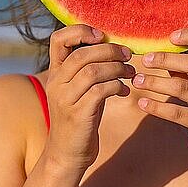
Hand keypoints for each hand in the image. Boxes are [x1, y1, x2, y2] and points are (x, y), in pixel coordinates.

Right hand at [43, 25, 134, 172]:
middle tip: (128, 55)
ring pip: (91, 72)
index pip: (58, 40)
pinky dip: (117, 86)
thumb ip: (90, 71)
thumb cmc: (80, 120)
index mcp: (56, 73)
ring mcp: (65, 100)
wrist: (67, 155)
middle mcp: (56, 84)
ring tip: (130, 73)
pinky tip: (125, 90)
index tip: (102, 36)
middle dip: (109, 51)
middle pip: (82, 55)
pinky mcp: (77, 115)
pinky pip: (100, 91)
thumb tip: (115, 49)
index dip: (80, 31)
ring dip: (117, 69)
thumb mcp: (81, 91)